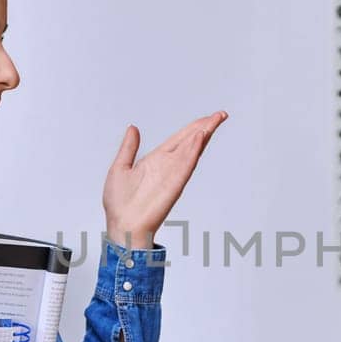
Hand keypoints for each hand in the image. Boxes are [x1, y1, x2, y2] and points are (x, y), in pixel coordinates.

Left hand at [102, 111, 227, 249]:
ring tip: (214, 120)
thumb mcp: (120, 167)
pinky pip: (186, 165)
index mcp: (156, 160)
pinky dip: (193, 150)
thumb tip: (133, 128)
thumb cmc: (119, 205)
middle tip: (221, 114)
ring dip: (203, 134)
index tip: (208, 117)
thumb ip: (129, 147)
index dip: (194, 127)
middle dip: (205, 127)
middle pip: (191, 141)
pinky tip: (200, 137)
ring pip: (192, 150)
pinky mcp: (173, 185)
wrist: (122, 227)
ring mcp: (172, 174)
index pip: (180, 139)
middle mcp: (167, 165)